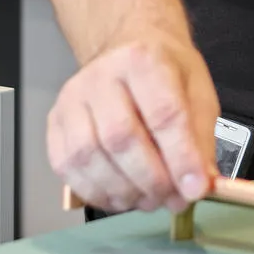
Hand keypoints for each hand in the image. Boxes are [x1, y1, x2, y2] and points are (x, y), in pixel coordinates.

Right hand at [48, 33, 219, 213]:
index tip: (196, 190)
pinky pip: (67, 168)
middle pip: (120, 137)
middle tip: (173, 200)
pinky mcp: (54, 123)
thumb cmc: (165, 75)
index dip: (181, 158)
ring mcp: (70, 100)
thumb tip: (199, 186)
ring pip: (88, 156)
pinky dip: (96, 193)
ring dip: (123, 191)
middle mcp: (99, 76)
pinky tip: (122, 198)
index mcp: (143, 60)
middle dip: (151, 180)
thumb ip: (200, 139)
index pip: (163, 114)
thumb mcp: (198, 94)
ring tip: (150, 200)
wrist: (123, 52)